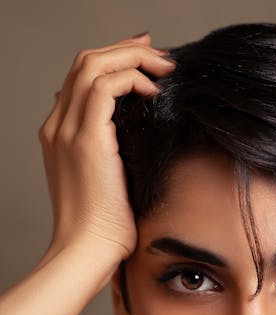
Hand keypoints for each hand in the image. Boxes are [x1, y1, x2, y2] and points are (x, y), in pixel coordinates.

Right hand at [38, 33, 175, 259]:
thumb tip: (137, 137)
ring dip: (132, 58)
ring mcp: (68, 130)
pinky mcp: (86, 140)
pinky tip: (153, 92)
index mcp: (61, 134)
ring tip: (163, 67)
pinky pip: (105, 87)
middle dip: (125, 50)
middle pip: (85, 63)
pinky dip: (132, 79)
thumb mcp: (110, 182)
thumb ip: (115, 154)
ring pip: (93, 65)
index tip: (146, 62)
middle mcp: (59, 126)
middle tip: (157, 53)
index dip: (114, 61)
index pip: (82, 80)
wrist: (88, 250)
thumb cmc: (104, 226)